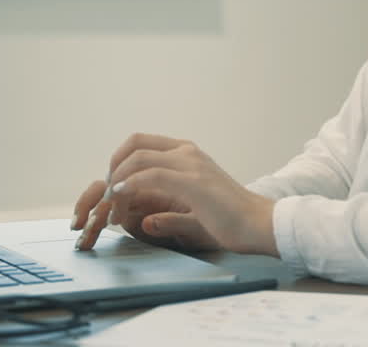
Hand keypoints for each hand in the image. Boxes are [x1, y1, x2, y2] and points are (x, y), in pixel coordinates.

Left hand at [71, 133, 277, 256]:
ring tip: (112, 208)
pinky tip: (121, 200)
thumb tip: (145, 221)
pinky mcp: (192, 182)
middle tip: (107, 196)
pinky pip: (150, 176)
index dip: (119, 161)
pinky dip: (128, 187)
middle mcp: (187, 152)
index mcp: (188, 153)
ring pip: (137, 160)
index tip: (112, 188)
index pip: (141, 143)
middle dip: (113, 168)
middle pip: (134, 144)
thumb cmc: (231, 220)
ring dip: (116, 183)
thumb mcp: (195, 208)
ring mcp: (190, 164)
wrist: (260, 224)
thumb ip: (169, 210)